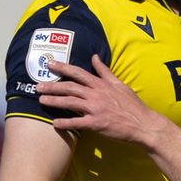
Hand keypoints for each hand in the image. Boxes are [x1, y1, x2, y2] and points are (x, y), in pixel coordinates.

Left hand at [37, 55, 159, 145]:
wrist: (143, 123)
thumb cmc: (132, 105)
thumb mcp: (120, 84)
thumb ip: (105, 72)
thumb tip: (95, 57)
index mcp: (102, 84)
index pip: (79, 73)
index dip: (63, 68)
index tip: (50, 64)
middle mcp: (97, 94)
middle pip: (70, 87)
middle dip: (52, 85)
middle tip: (37, 86)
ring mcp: (96, 109)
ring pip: (70, 102)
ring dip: (54, 101)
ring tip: (41, 100)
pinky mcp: (96, 123)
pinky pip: (77, 123)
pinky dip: (65, 122)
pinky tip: (54, 123)